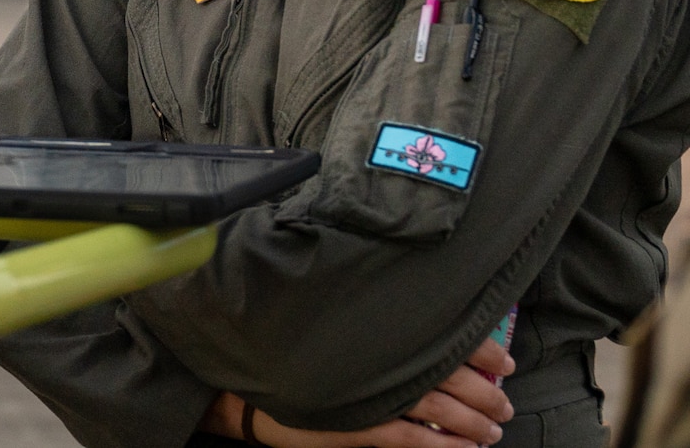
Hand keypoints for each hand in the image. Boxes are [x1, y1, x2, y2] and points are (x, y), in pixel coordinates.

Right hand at [205, 339, 514, 445]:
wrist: (250, 384)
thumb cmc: (296, 349)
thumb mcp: (337, 329)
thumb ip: (375, 324)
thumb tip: (428, 320)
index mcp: (377, 330)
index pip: (441, 334)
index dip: (479, 348)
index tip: (504, 360)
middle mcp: (377, 359)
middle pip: (447, 374)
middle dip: (484, 392)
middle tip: (506, 403)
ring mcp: (367, 394)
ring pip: (436, 408)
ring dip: (471, 421)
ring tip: (493, 430)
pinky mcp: (356, 425)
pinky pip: (409, 438)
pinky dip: (441, 444)